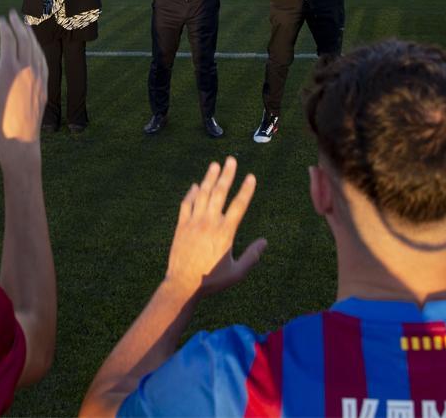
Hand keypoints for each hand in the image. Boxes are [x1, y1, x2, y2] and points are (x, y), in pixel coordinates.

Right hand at [0, 10, 46, 144]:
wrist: (19, 137)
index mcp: (9, 68)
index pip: (9, 39)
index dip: (5, 27)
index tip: (1, 19)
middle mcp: (26, 68)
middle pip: (24, 39)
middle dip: (18, 24)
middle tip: (13, 14)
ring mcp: (38, 76)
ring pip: (36, 48)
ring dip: (30, 34)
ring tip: (24, 24)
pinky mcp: (44, 84)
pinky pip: (43, 60)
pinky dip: (38, 48)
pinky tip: (35, 46)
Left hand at [165, 157, 265, 297]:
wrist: (183, 285)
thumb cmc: (212, 280)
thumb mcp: (237, 272)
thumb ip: (252, 256)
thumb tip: (265, 242)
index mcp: (225, 232)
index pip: (239, 205)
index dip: (246, 189)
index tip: (251, 176)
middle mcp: (209, 222)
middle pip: (219, 192)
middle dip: (226, 175)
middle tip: (231, 160)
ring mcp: (193, 222)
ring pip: (202, 194)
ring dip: (209, 178)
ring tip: (215, 165)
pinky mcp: (181, 226)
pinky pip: (186, 204)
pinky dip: (191, 194)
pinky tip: (195, 186)